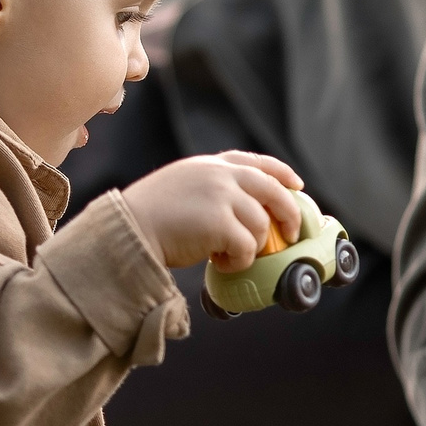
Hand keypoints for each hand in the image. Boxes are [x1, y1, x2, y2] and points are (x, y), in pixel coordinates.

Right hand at [121, 151, 302, 271]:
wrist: (128, 228)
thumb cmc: (150, 215)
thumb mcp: (183, 184)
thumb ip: (212, 187)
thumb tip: (244, 208)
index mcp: (212, 164)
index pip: (257, 162)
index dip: (282, 173)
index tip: (297, 185)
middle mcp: (220, 175)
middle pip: (274, 191)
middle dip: (289, 215)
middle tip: (289, 235)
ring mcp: (221, 197)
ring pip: (261, 224)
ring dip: (251, 246)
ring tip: (228, 255)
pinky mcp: (220, 223)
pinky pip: (247, 247)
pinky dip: (239, 261)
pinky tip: (221, 264)